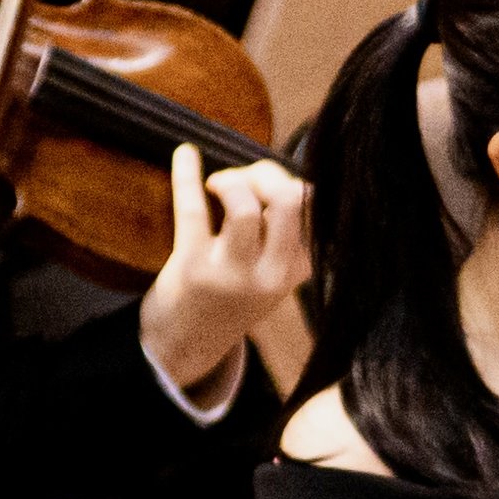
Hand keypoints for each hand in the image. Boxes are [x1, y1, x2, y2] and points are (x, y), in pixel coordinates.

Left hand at [137, 145, 311, 397]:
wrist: (188, 344)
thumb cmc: (230, 297)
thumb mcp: (274, 274)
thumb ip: (284, 236)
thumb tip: (273, 174)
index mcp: (296, 270)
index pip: (313, 207)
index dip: (289, 183)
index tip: (266, 187)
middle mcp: (271, 274)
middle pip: (287, 200)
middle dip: (265, 174)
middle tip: (241, 181)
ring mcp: (232, 272)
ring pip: (244, 207)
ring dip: (232, 180)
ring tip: (217, 185)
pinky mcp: (192, 267)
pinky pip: (192, 210)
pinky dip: (186, 174)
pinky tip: (185, 153)